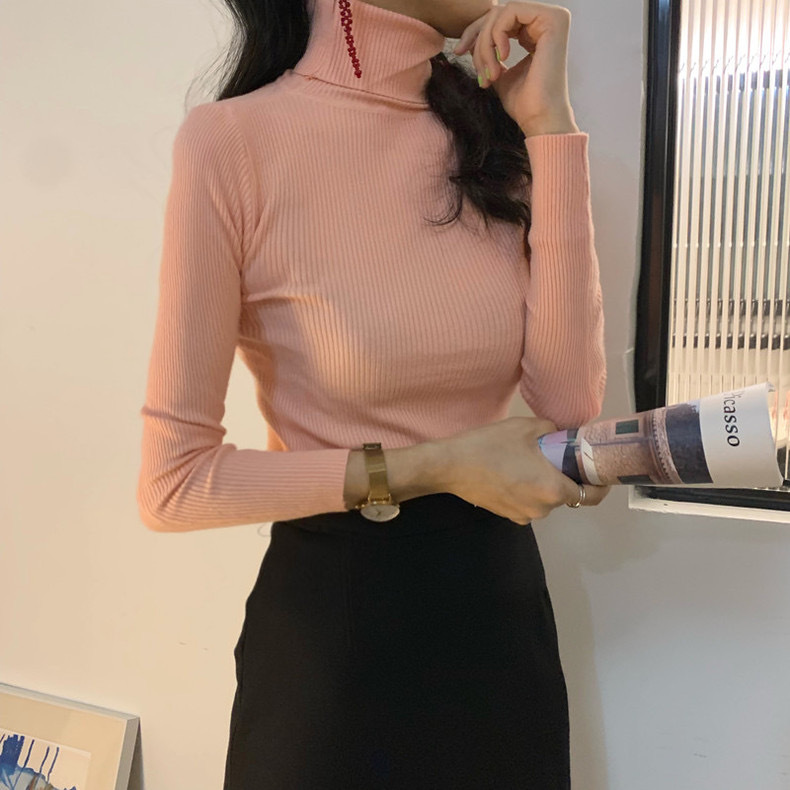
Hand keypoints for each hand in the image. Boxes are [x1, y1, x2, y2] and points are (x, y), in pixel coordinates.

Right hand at [436, 416, 610, 524]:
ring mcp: (523, 515)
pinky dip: (527, 489)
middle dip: (566, 477)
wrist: (449, 466)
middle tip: (557, 455)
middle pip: (567, 495)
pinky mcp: (507, 515)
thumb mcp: (526, 427)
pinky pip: (528, 502)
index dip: (600, 484)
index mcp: (552, 489)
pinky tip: (512, 471)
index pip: (591, 496)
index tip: (599, 471)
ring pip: (545, 498)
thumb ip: (552, 431)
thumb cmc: (490, 445)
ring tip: (530, 461)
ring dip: (545, 483)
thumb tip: (560, 434)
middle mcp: (542, 509)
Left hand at [452, 1, 578, 134]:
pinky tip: (503, 59)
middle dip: (478, 41)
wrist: (539, 119)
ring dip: (486, 44)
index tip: (459, 52)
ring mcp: (552, 19)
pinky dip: (498, 35)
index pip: (497, 20)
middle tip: (479, 72)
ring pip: (500, 14)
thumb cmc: (523, 103)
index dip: (474, 33)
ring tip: (491, 73)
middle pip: (496, 14)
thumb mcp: (500, 73)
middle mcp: (546, 22)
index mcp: (536, 32)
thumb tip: (470, 40)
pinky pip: (511, 12)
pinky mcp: (553, 20)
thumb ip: (490, 53)